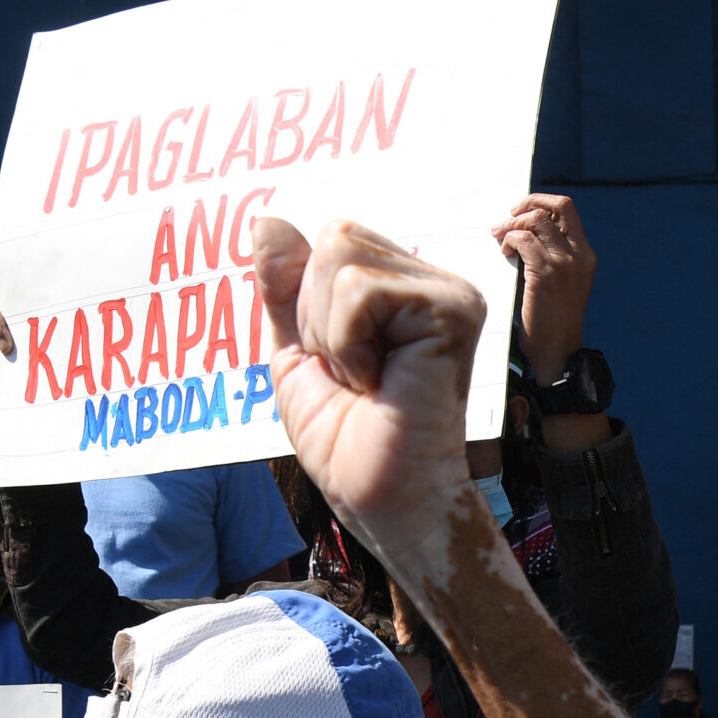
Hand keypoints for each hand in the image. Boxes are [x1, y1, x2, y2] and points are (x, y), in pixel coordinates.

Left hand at [253, 216, 482, 559]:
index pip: (329, 243)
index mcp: (402, 289)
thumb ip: (283, 288)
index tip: (343, 368)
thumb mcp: (297, 353)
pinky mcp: (452, 309)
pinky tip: (381, 383)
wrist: (382, 500)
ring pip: (341, 254)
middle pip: (335, 238)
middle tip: (355, 377)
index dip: (309, 308)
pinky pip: (358, 288)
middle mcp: (432, 283)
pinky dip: (348, 343)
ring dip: (333, 333)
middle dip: (318, 317)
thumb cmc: (349, 443)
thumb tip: (266, 218)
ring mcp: (449, 293)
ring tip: (368, 380)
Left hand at [494, 194, 595, 385]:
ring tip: (501, 240)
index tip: (521, 209)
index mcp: (585, 255)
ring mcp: (563, 263)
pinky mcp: (545, 274)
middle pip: (555, 207)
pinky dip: (509, 241)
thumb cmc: (553, 320)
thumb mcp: (562, 282)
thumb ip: (552, 256)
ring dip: (512, 225)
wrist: (557, 350)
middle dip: (526, 204)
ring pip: (536, 221)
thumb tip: (525, 231)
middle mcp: (579, 255)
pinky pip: (522, 240)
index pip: (567, 209)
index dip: (542, 201)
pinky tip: (505, 253)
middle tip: (507, 217)